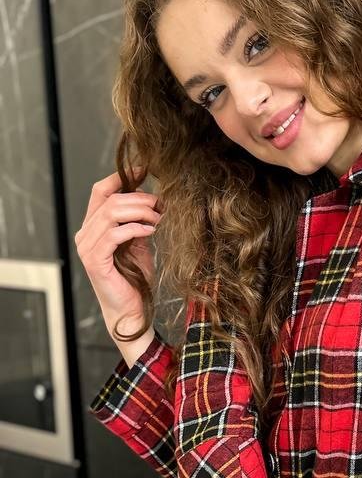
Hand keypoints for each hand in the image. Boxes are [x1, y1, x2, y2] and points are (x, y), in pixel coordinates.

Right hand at [74, 171, 160, 364]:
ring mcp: (87, 247)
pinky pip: (114, 234)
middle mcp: (85, 234)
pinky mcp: (95, 260)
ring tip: (158, 218)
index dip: (121, 176)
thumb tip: (152, 198)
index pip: (101, 190)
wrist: (132, 310)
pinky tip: (151, 231)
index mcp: (94, 226)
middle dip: (139, 197)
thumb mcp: (139, 243)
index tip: (144, 168)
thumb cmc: (134, 279)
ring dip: (140, 211)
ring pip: (111, 213)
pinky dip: (135, 228)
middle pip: (109, 198)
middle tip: (161, 204)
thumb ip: (138, 221)